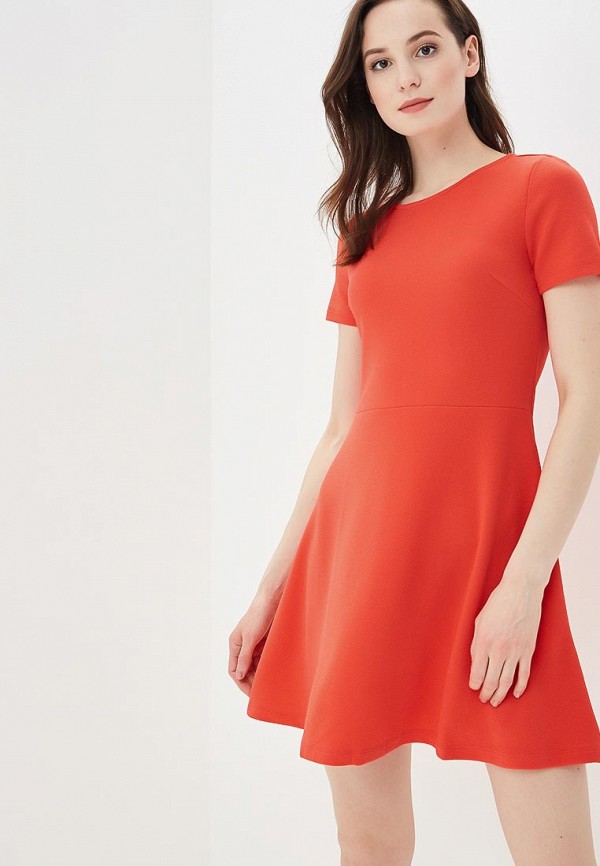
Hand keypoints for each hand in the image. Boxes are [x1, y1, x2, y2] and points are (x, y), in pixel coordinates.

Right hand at [228, 594, 279, 696]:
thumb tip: (238, 675)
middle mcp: (242, 646)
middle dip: (251, 681)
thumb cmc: (259, 615)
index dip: (241, 683)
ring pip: (255, 666)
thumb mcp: (250, 637)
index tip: (252, 694)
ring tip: (269, 686)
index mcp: (235, 644)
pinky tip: (274, 674)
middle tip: (262, 693)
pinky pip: (264, 659)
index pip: (234, 670)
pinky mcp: (265, 642)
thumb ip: (244, 657)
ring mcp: (254, 644)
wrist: (274, 599)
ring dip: (260, 675)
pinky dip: (267, 667)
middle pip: (244, 670)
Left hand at [468, 574, 544, 706]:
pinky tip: (515, 693)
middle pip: (492, 680)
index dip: (475, 684)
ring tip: (496, 702)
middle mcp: (499, 649)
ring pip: (507, 681)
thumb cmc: (497, 603)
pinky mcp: (528, 650)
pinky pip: (524, 674)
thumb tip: (476, 661)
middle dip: (486, 693)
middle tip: (484, 700)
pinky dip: (520, 686)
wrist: (521, 591)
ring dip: (501, 694)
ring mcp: (516, 651)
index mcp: (484, 641)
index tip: (474, 688)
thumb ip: (477, 643)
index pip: (477, 672)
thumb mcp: (479, 621)